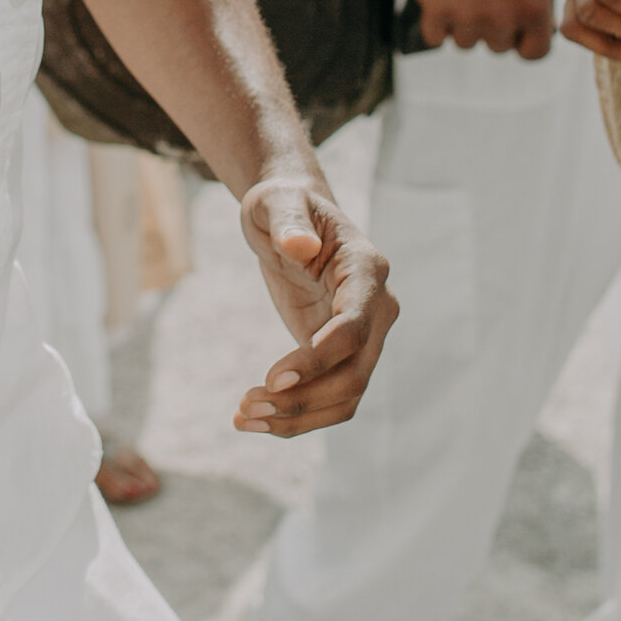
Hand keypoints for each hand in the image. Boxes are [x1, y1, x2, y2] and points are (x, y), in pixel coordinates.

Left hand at [233, 172, 397, 435]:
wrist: (290, 218)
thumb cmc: (283, 204)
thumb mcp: (276, 202)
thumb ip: (288, 221)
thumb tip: (300, 245)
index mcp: (367, 269)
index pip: (354, 326)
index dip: (319, 358)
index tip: (273, 377)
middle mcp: (376, 308)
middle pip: (355, 373)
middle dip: (303, 399)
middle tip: (247, 406)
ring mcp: (363, 335)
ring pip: (347, 396)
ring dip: (299, 417)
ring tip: (244, 418)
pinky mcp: (341, 354)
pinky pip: (329, 396)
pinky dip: (296, 415)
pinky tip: (255, 417)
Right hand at [411, 0, 553, 56]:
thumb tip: (545, 25)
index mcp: (535, 9)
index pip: (535, 53)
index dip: (527, 41)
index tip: (518, 30)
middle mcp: (502, 19)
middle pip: (499, 47)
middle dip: (495, 27)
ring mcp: (467, 17)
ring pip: (466, 43)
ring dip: (465, 24)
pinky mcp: (435, 9)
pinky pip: (435, 37)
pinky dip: (438, 24)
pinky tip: (444, 1)